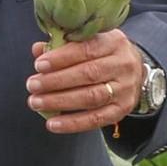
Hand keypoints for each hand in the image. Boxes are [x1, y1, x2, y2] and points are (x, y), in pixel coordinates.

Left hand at [26, 28, 145, 133]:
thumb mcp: (88, 42)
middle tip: (32, 85)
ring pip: (91, 97)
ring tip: (36, 102)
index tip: (39, 65)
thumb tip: (38, 49)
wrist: (134, 72)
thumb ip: (62, 44)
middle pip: (88, 74)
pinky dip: (73, 123)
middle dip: (56, 81)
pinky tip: (52, 124)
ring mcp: (125, 89)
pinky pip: (97, 118)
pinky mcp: (123, 109)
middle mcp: (123, 65)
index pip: (86, 49)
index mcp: (113, 43)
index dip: (61, 58)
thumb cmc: (101, 54)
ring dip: (60, 101)